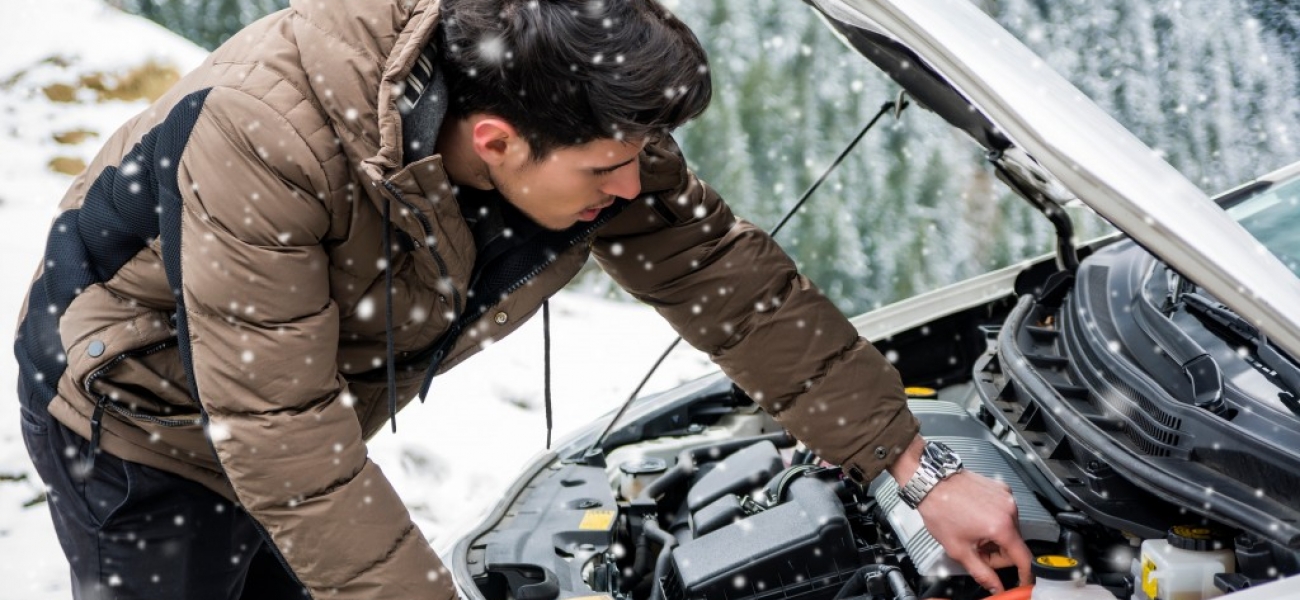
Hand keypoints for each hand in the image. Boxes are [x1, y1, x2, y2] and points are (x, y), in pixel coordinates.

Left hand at [887, 436, 1032, 592]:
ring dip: (995, 536)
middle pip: (1015, 543)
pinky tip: (975, 518)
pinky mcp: (1000, 488)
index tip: (1023, 580)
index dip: (1025, 574)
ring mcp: (1005, 496)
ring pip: (1009, 528)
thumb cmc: (940, 509)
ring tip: (972, 532)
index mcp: (1001, 526)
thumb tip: (994, 585)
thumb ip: (981, 572)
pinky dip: (994, 520)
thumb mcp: (958, 549)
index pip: (1024, 558)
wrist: (931, 483)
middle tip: (977, 551)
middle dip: (997, 553)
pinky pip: (1004, 512)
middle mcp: (1008, 509)